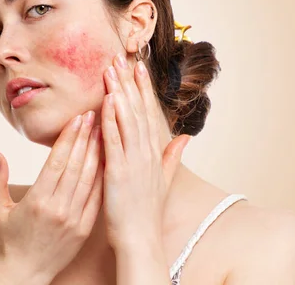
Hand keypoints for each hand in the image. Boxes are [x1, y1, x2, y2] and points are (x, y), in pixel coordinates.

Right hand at [0, 111, 104, 283]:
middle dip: (86, 137)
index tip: (78, 117)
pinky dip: (103, 177)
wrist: (25, 274)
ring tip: (104, 130)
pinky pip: (97, 197)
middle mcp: (58, 208)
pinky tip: (108, 159)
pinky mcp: (85, 228)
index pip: (57, 161)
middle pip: (77, 165)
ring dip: (98, 153)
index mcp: (37, 201)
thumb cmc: (8, 239)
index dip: (69, 137)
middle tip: (94, 114)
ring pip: (90, 179)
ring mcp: (74, 219)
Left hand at [100, 53, 190, 251]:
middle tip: (122, 57)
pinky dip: (112, 118)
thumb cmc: (147, 210)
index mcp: (154, 152)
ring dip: (120, 92)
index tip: (138, 66)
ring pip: (127, 119)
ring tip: (113, 69)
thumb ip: (173, 155)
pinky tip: (108, 99)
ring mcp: (134, 160)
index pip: (148, 112)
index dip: (143, 88)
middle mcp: (146, 152)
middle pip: (138, 109)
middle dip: (129, 82)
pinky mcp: (119, 171)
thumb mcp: (164, 179)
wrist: (141, 238)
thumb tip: (186, 137)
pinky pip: (115, 139)